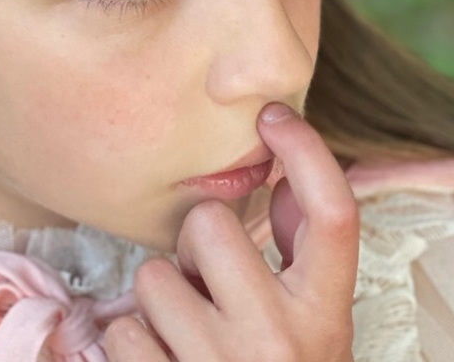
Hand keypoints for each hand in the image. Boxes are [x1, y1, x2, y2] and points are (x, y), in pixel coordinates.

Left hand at [104, 104, 358, 360]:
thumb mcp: (310, 329)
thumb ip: (298, 257)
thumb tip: (275, 184)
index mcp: (326, 316)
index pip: (333, 212)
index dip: (306, 150)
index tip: (274, 114)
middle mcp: (282, 342)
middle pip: (210, 223)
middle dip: (196, 248)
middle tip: (209, 289)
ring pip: (152, 278)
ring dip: (159, 306)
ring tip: (187, 343)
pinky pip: (120, 335)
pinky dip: (132, 349)